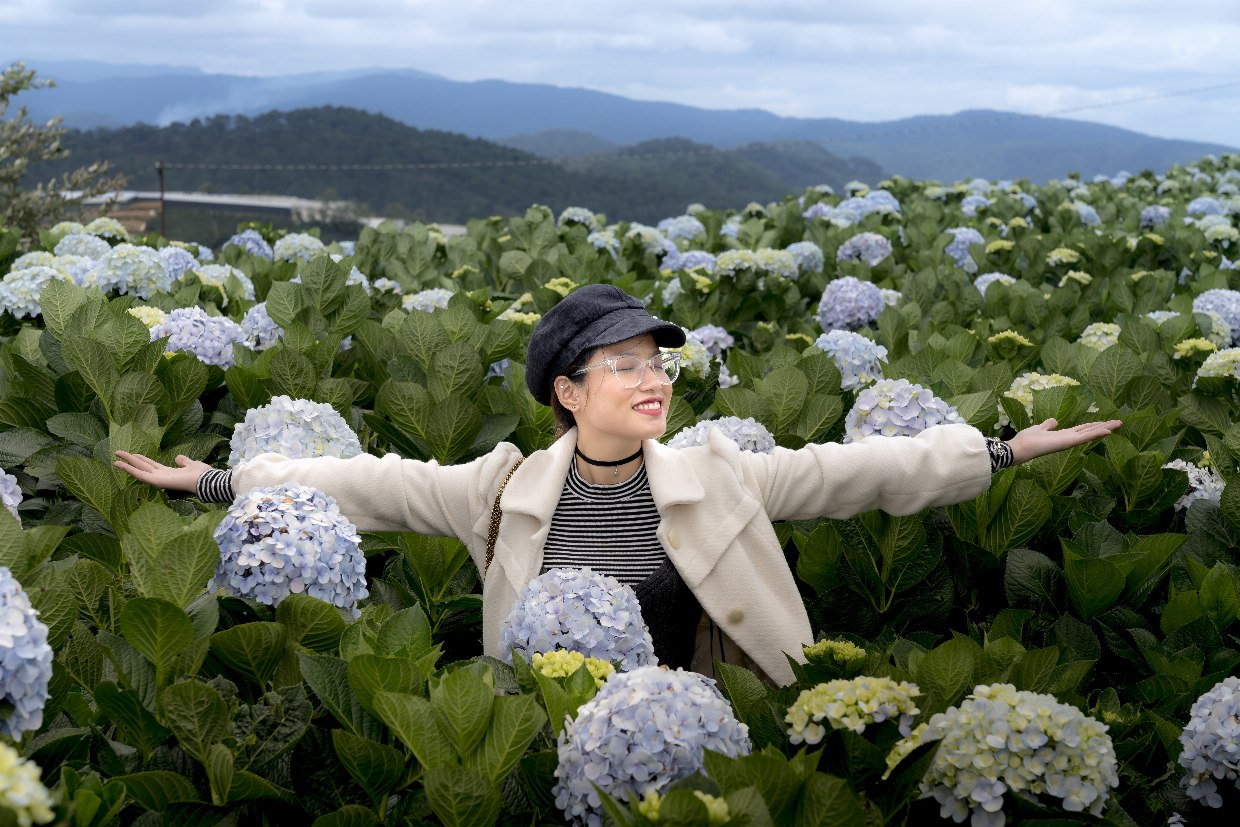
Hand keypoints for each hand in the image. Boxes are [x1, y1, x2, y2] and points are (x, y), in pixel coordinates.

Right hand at [113, 451, 211, 492]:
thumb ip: (184, 461)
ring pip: (139, 469)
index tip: (134, 454)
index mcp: (169, 473)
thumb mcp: (192, 464)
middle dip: (131, 459)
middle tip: (118, 452)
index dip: (142, 459)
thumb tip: (177, 457)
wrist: (205, 481)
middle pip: (143, 466)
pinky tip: (120, 464)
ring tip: (116, 457)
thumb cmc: (202, 474)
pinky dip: (129, 469)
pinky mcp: (156, 481)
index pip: (152, 465)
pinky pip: (140, 475)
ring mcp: (158, 479)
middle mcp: (161, 476)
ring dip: (127, 463)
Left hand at [1007, 418, 1122, 464]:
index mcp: (1063, 435)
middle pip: (1090, 430)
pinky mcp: (1068, 443)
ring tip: (1119, 423)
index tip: (1106, 422)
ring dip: (1105, 428)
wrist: (1020, 448)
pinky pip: (1085, 437)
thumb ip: (1048, 425)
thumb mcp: (1039, 428)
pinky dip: (1097, 433)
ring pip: (1091, 433)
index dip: (1094, 425)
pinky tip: (1108, 430)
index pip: (1082, 429)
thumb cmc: (1027, 439)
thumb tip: (1054, 420)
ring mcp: (1069, 442)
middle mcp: (1068, 439)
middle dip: (1104, 426)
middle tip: (1119, 422)